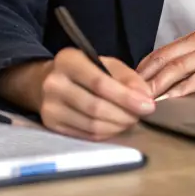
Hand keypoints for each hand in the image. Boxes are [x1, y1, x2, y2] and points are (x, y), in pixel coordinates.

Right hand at [37, 49, 156, 139]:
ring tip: (131, 120)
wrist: (46, 81)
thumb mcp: (104, 63)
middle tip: (141, 114)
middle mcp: (54, 84)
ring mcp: (50, 107)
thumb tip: (146, 96)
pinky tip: (116, 127)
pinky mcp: (51, 125)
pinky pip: (86, 135)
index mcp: (68, 61)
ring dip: (118, 126)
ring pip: (91, 125)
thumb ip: (127, 77)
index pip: (100, 83)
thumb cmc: (83, 70)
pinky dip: (106, 133)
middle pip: (95, 107)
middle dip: (125, 114)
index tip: (148, 105)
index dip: (126, 97)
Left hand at [137, 29, 194, 99]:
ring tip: (147, 96)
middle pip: (167, 57)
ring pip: (180, 66)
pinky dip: (185, 87)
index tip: (132, 79)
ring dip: (161, 82)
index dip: (146, 65)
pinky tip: (176, 96)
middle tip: (132, 91)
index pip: (165, 50)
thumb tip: (173, 74)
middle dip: (147, 75)